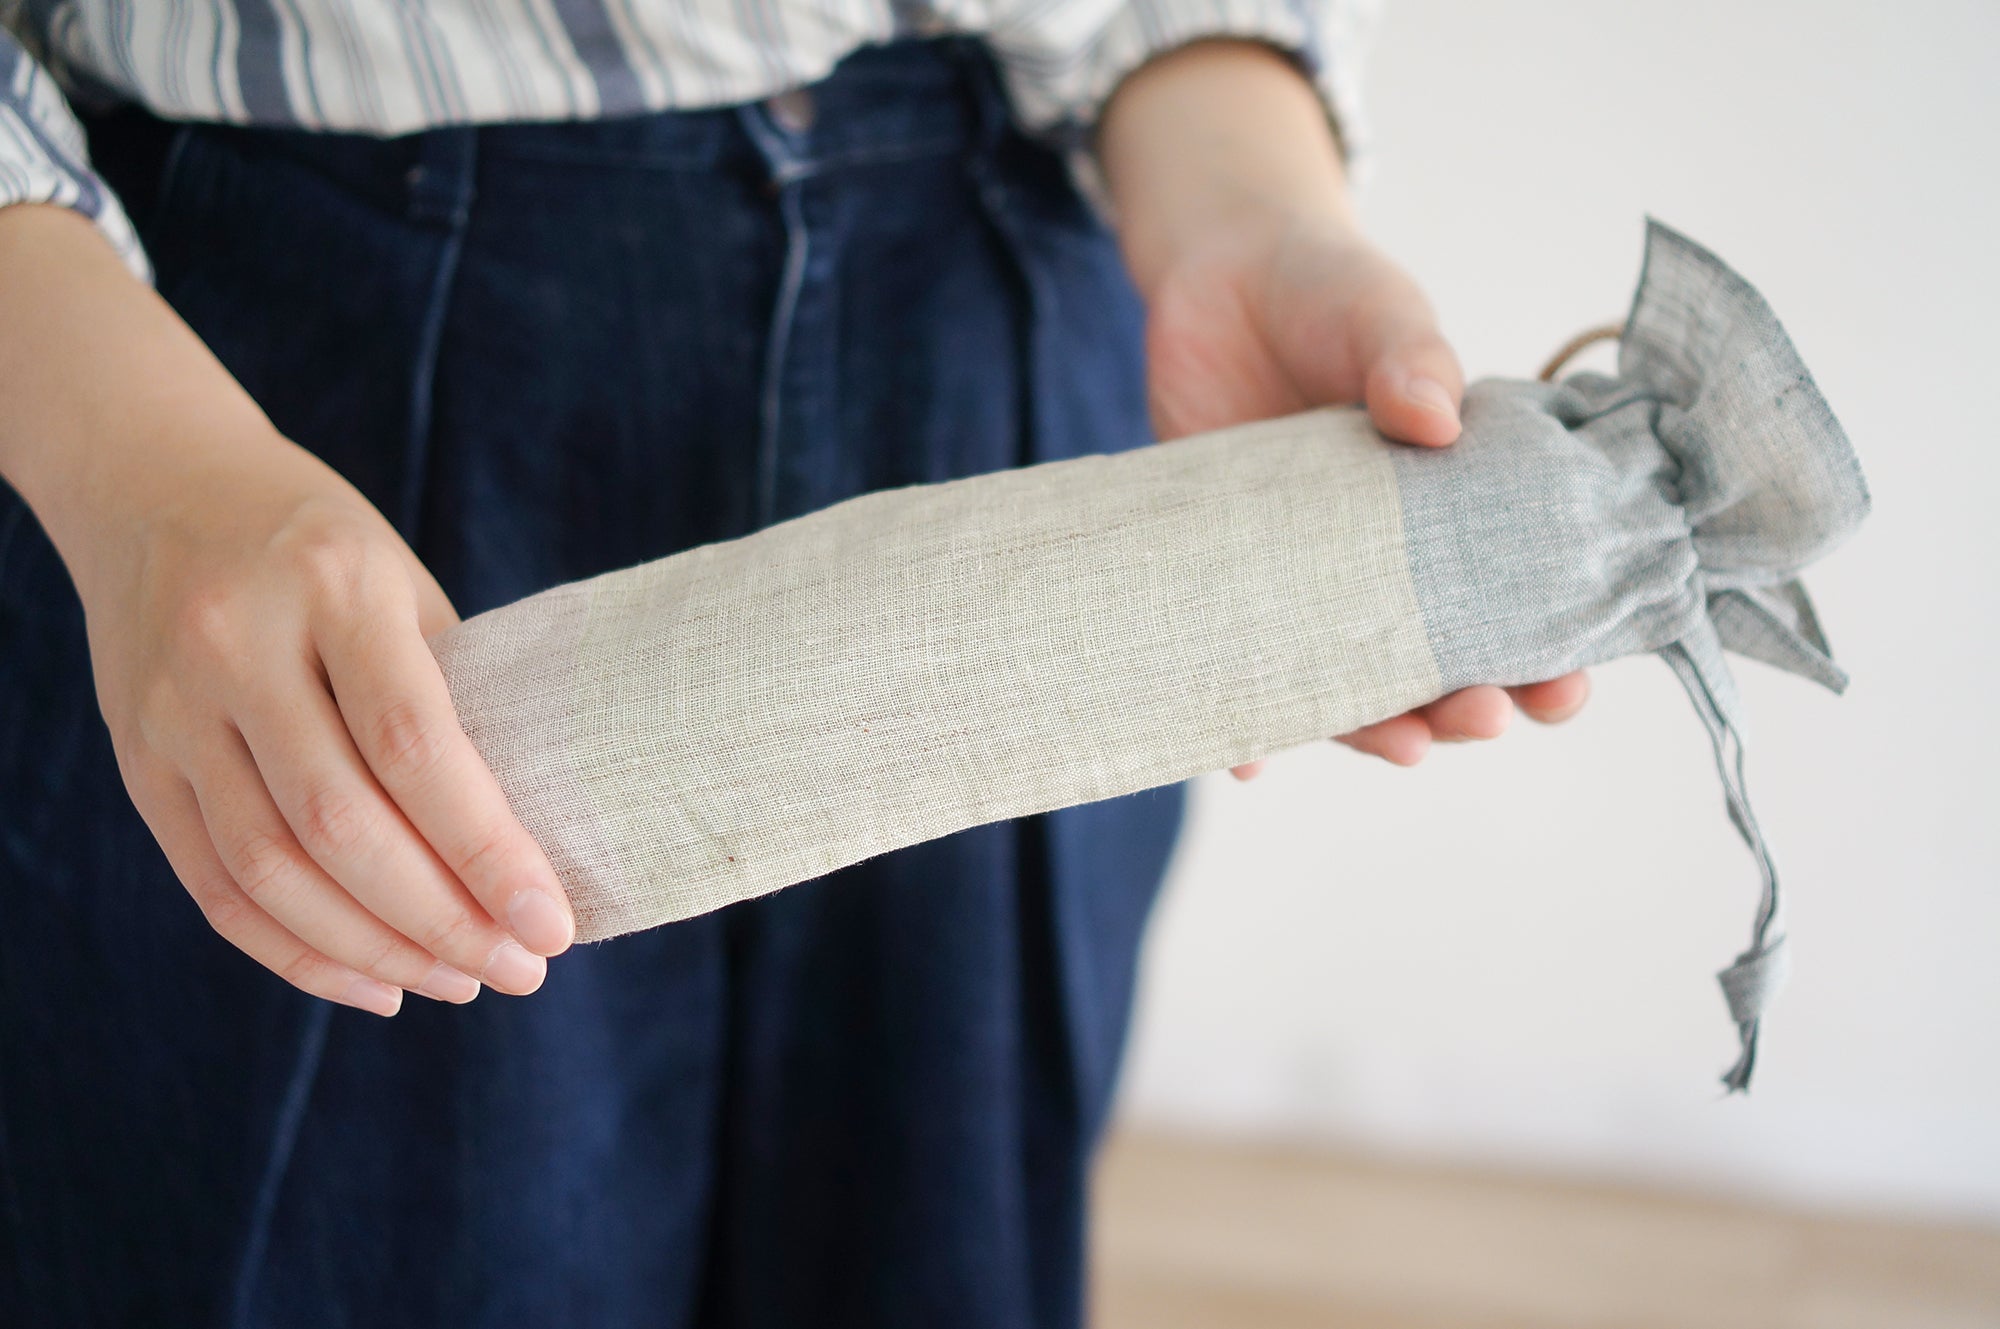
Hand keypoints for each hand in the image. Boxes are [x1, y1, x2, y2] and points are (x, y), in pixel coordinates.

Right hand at [0, 204, 572, 1016]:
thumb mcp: (400, 578)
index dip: (487, 851)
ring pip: (271, 871)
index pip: (416, 746)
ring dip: (375, 950)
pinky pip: (213, 883)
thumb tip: (526, 837)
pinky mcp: (136, 756)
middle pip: (342, 825)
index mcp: (333, 584)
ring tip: (458, 981)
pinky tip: (370, 981)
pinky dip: (294, 950)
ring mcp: (172, 706)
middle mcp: (238, 644)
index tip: (553, 923)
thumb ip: (451, 692)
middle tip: (522, 969)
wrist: (155, 481)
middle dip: (443, 920)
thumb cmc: (318, 543)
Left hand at [1097, 42, 1587, 777]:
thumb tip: (1430, 418)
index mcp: (1455, 503)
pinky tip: (1246, 759)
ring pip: (1348, 679)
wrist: (1215, 276)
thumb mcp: (1382, 313)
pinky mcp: (1227, 573)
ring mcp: (1306, 573)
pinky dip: (1243, 720)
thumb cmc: (1327, 292)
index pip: (1518, 595)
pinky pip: (1238, 661)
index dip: (1550, 650)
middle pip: (1438, 658)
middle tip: (1480, 715)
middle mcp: (1385, 557)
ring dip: (1378, 727)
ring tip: (1402, 746)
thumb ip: (1411, 356)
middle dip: (1468, 701)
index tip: (1563, 688)